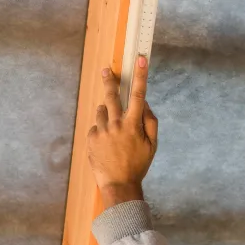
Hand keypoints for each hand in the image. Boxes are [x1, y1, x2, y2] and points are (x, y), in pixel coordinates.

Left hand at [87, 56, 157, 209]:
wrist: (119, 185)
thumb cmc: (138, 165)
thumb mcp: (152, 146)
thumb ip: (151, 123)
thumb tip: (145, 104)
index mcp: (134, 125)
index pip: (139, 95)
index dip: (141, 75)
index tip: (140, 59)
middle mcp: (116, 124)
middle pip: (112, 95)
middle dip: (110, 81)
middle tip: (106, 71)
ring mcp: (102, 131)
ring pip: (102, 111)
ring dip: (107, 114)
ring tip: (113, 131)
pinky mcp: (91, 138)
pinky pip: (96, 127)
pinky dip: (101, 131)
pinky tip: (106, 144)